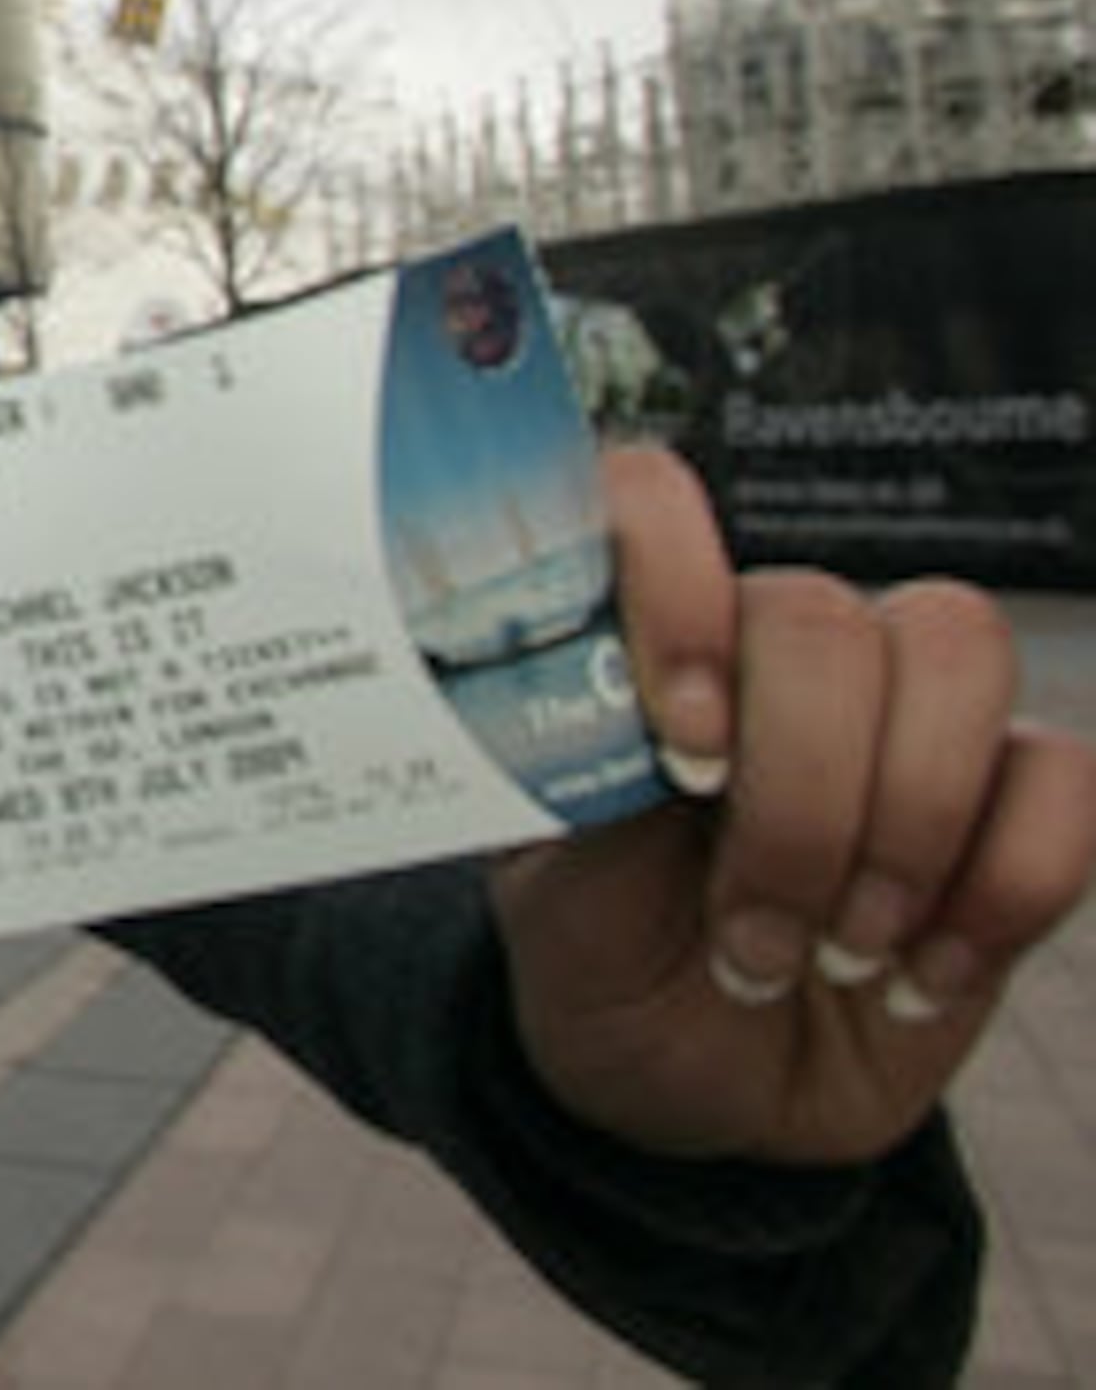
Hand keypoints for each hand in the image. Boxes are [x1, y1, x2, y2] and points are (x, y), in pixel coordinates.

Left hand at [491, 444, 1095, 1163]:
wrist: (701, 1095)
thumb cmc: (608, 967)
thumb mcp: (552, 898)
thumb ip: (576, 784)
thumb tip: (618, 711)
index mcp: (634, 647)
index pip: (648, 500)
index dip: (675, 589)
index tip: (682, 745)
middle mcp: (769, 651)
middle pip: (825, 616)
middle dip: (799, 799)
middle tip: (748, 933)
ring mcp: (900, 714)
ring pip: (956, 651)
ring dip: (904, 831)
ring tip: (837, 948)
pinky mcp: (1009, 797)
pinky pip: (1064, 776)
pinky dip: (1000, 893)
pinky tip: (919, 975)